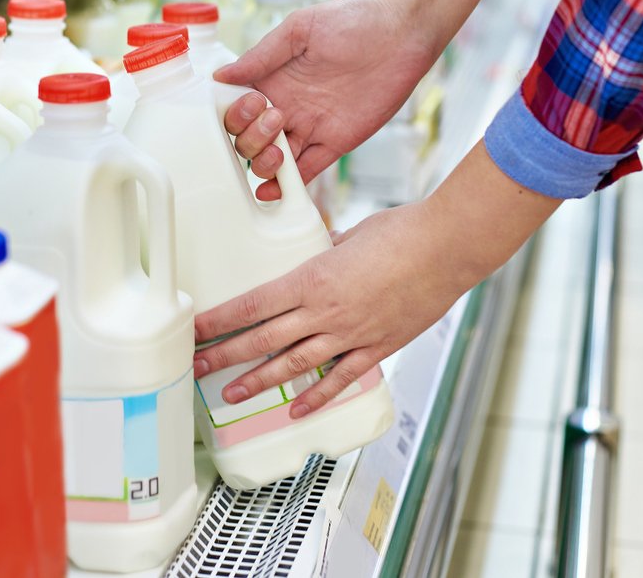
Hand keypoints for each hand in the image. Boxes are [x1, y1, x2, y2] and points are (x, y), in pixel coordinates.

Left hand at [192, 142, 562, 416]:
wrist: (447, 249)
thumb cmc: (403, 233)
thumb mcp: (351, 234)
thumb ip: (327, 247)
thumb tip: (317, 248)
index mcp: (312, 279)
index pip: (253, 305)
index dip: (219, 321)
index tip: (196, 330)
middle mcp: (325, 312)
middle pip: (263, 339)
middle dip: (224, 355)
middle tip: (196, 366)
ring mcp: (350, 334)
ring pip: (294, 365)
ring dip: (259, 381)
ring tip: (231, 393)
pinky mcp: (377, 347)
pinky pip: (340, 378)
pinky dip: (317, 396)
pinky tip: (298, 409)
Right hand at [217, 0, 438, 199]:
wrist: (399, 33)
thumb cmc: (352, 20)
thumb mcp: (300, 29)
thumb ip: (261, 55)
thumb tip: (221, 76)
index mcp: (273, 80)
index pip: (238, 109)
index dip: (237, 114)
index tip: (252, 102)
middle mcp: (287, 106)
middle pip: (250, 140)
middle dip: (252, 138)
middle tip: (275, 116)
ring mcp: (310, 127)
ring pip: (273, 160)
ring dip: (265, 163)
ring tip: (278, 150)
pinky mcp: (335, 143)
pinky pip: (307, 170)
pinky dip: (288, 185)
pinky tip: (273, 190)